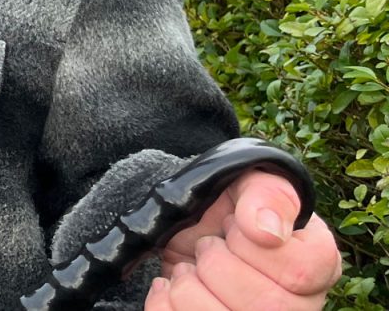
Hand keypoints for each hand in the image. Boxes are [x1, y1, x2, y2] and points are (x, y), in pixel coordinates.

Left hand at [147, 170, 340, 308]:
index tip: (233, 226)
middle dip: (217, 266)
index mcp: (316, 264)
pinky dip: (166, 303)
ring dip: (190, 288)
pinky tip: (168, 285)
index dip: (253, 246)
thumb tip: (267, 232)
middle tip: (205, 245)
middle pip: (266, 306)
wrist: (187, 225)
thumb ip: (267, 196)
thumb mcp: (250, 183)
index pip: (301, 271)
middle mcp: (298, 303)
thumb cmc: (229, 203)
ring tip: (187, 269)